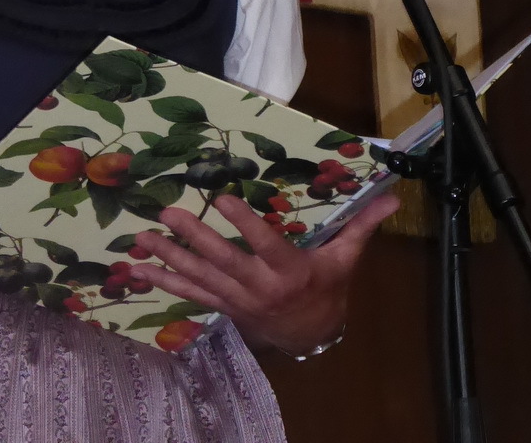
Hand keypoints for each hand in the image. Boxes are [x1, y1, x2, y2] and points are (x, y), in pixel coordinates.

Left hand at [131, 191, 398, 355]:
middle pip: (223, 260)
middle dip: (193, 237)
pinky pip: (190, 295)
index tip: (222, 198)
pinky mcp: (223, 306)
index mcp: (290, 271)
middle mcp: (259, 287)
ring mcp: (237, 299)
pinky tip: (138, 269)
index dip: (244, 223)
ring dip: (168, 257)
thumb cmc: (328, 289)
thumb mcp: (346, 258)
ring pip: (199, 278)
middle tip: (168, 211)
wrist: (312, 336)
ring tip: (141, 237)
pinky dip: (163, 282)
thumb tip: (392, 195)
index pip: (264, 244)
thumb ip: (362, 225)